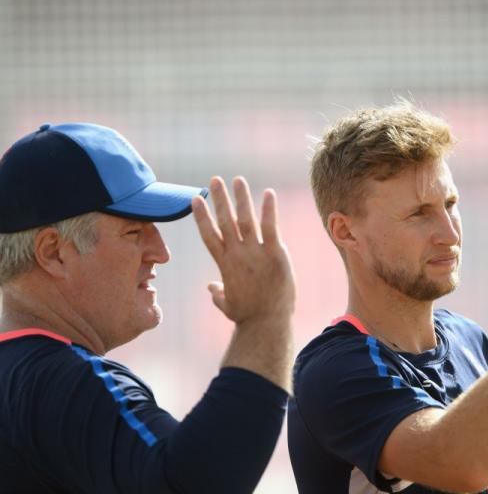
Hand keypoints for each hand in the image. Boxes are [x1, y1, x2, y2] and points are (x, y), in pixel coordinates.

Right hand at [192, 176, 295, 327]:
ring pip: (245, 219)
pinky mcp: (275, 254)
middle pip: (225, 221)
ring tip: (237, 180)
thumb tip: (210, 287)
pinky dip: (268, 209)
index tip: (195, 198)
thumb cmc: (247, 316)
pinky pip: (271, 227)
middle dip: (219, 199)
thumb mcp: (226, 304)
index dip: (201, 215)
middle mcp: (237, 255)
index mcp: (224, 264)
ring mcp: (256, 253)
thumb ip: (217, 292)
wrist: (267, 323)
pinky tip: (268, 193)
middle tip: (214, 180)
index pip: (209, 234)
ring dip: (241, 198)